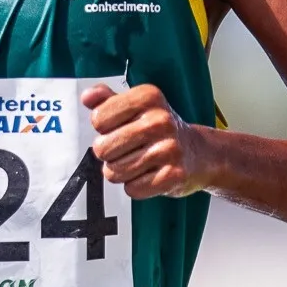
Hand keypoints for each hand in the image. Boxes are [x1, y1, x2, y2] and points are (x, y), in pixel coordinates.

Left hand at [84, 82, 209, 199]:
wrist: (199, 153)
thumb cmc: (159, 129)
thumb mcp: (137, 106)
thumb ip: (108, 99)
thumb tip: (87, 97)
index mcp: (148, 97)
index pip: (98, 119)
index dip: (104, 128)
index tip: (120, 128)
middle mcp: (160, 120)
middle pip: (103, 148)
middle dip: (109, 154)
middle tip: (127, 150)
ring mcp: (169, 148)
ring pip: (114, 172)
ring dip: (121, 172)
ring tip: (138, 163)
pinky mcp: (174, 175)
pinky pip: (132, 189)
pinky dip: (136, 186)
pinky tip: (149, 175)